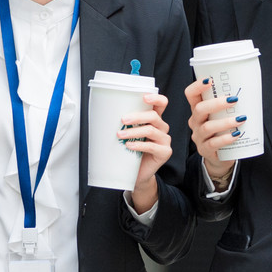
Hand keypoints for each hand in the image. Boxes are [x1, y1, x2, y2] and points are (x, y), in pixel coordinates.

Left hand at [119, 92, 172, 213]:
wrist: (137, 174)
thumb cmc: (131, 151)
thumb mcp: (129, 134)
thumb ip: (126, 124)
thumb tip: (106, 113)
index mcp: (155, 120)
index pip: (161, 104)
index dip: (155, 98)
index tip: (144, 97)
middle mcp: (162, 128)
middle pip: (154, 116)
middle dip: (137, 116)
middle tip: (122, 120)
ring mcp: (165, 140)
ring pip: (151, 130)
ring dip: (134, 131)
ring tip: (120, 135)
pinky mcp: (165, 152)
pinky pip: (152, 146)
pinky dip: (139, 145)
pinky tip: (129, 146)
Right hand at [183, 77, 241, 189]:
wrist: (221, 157)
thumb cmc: (224, 131)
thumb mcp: (223, 116)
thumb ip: (229, 106)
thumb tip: (251, 91)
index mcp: (198, 109)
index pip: (191, 95)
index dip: (197, 86)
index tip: (210, 80)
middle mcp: (195, 122)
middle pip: (199, 109)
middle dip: (216, 103)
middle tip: (234, 100)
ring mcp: (198, 137)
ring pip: (207, 127)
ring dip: (225, 122)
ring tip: (241, 119)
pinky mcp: (205, 150)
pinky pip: (213, 144)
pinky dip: (225, 139)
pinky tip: (236, 135)